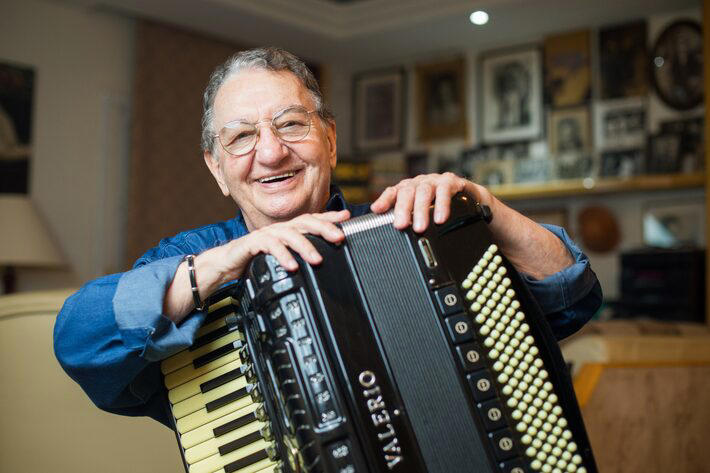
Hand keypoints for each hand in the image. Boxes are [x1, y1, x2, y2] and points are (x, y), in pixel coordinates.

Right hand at [221, 209, 350, 275]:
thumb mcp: (283, 257)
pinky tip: (292, 265)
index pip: (312, 219)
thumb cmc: (256, 259)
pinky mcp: (253, 242)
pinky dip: (283, 256)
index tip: (347, 217)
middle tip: (339, 237)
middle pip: (305, 222)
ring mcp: (267, 234)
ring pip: (290, 234)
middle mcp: (280, 229)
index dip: (330, 217)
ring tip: (318, 260)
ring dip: (306, 246)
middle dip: (324, 228)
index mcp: (289, 230)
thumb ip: (299, 255)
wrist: (227, 263)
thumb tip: (322, 260)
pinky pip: (270, 246)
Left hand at [370, 172, 486, 232]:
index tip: (377, 210)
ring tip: (420, 227)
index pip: (393, 192)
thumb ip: (408, 221)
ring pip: (425, 192)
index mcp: (409, 189)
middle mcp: (420, 183)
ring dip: (422, 210)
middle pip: (408, 192)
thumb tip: (390, 236)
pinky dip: (442, 205)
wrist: (470, 199)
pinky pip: (445, 191)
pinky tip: (441, 218)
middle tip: (400, 226)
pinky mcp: (452, 182)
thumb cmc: (442, 208)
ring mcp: (435, 181)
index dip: (385, 200)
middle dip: (403, 210)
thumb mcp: (422, 215)